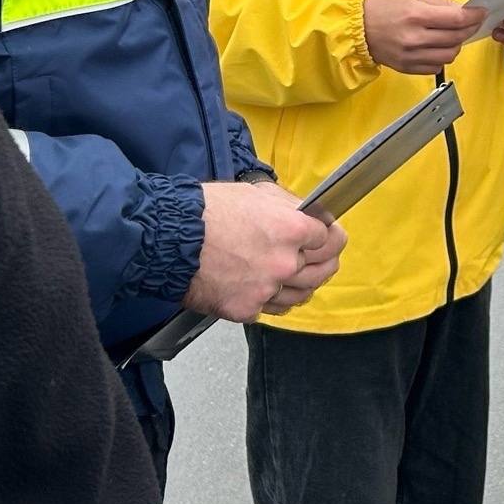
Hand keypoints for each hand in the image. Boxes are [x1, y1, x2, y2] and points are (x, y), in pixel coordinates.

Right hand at [185, 181, 347, 321]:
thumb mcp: (257, 194)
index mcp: (292, 229)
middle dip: (325, 260)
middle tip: (322, 257)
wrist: (171, 240)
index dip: (329, 235)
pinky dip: (272, 300)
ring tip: (294, 275)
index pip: (332, 238)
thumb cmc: (208, 212)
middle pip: (325, 269)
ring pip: (302, 294)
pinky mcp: (247, 309)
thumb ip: (289, 208)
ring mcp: (267, 290)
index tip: (328, 237)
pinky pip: (272, 309)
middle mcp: (285, 262)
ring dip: (301, 284)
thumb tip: (309, 216)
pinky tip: (266, 288)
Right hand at [363, 0, 486, 73]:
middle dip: (468, 29)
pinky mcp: (408, 68)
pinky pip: (436, 66)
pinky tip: (437, 46)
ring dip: (456, 44)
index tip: (480, 13)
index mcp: (416, 15)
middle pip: (456, 38)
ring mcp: (411, 56)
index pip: (457, 19)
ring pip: (450, 55)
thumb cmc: (383, 6)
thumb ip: (440, 2)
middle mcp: (415, 38)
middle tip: (470, 22)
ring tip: (452, 35)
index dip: (474, 16)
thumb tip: (462, 10)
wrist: (357, 27)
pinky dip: (442, 57)